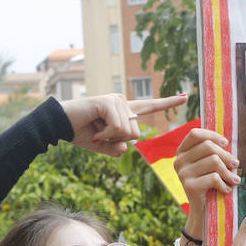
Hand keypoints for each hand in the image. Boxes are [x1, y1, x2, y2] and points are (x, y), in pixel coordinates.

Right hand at [59, 93, 185, 156]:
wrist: (59, 125)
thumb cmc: (80, 133)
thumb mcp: (102, 147)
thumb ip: (116, 149)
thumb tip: (125, 147)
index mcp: (124, 111)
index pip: (150, 106)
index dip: (168, 103)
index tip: (185, 96)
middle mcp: (122, 102)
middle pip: (136, 133)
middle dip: (117, 141)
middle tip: (99, 134)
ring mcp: (116, 100)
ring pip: (128, 132)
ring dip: (110, 137)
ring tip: (95, 129)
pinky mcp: (108, 102)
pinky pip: (118, 128)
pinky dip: (106, 134)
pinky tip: (94, 126)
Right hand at [174, 128, 240, 241]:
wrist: (203, 211)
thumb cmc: (210, 184)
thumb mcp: (208, 165)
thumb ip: (212, 151)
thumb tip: (226, 141)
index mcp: (182, 152)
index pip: (195, 134)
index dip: (212, 135)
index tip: (226, 143)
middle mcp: (179, 161)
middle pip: (208, 146)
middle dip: (226, 156)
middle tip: (236, 165)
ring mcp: (182, 173)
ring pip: (213, 161)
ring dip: (228, 172)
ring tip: (234, 180)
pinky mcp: (189, 186)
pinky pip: (214, 178)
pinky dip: (225, 184)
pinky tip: (226, 190)